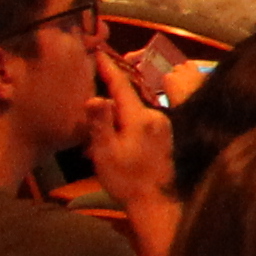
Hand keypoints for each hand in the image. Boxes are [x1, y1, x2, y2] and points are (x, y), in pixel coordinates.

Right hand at [84, 45, 176, 215]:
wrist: (155, 202)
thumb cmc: (127, 180)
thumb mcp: (106, 152)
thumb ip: (100, 123)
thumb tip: (95, 96)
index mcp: (141, 118)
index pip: (122, 86)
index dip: (108, 69)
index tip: (98, 53)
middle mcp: (156, 117)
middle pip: (127, 99)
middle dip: (108, 98)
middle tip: (91, 102)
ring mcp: (163, 126)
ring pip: (132, 112)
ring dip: (114, 118)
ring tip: (96, 139)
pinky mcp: (164, 136)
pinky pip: (140, 123)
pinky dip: (124, 127)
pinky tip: (112, 144)